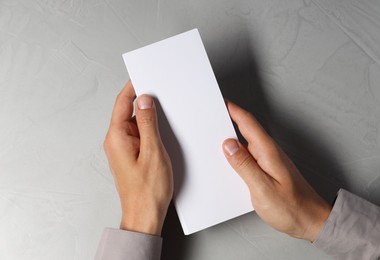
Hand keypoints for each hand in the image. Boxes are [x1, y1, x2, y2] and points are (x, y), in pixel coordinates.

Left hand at [103, 81, 172, 235]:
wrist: (144, 215)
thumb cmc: (148, 190)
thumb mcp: (153, 151)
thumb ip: (148, 123)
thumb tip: (145, 100)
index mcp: (117, 137)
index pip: (122, 103)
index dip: (133, 87)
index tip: (144, 76)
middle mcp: (116, 141)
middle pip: (128, 111)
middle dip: (144, 101)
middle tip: (162, 92)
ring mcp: (123, 149)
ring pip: (136, 124)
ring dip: (149, 117)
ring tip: (166, 113)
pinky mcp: (131, 155)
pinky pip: (139, 135)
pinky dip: (150, 129)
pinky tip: (163, 130)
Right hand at [222, 101, 330, 241]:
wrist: (311, 221)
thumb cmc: (291, 208)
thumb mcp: (263, 189)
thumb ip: (244, 166)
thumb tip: (228, 145)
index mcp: (268, 151)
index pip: (247, 122)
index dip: (232, 109)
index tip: (219, 102)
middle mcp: (268, 152)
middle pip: (246, 129)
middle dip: (228, 120)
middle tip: (211, 117)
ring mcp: (269, 160)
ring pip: (246, 143)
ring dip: (231, 138)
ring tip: (214, 138)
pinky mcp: (267, 170)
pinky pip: (249, 156)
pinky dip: (236, 154)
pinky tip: (229, 161)